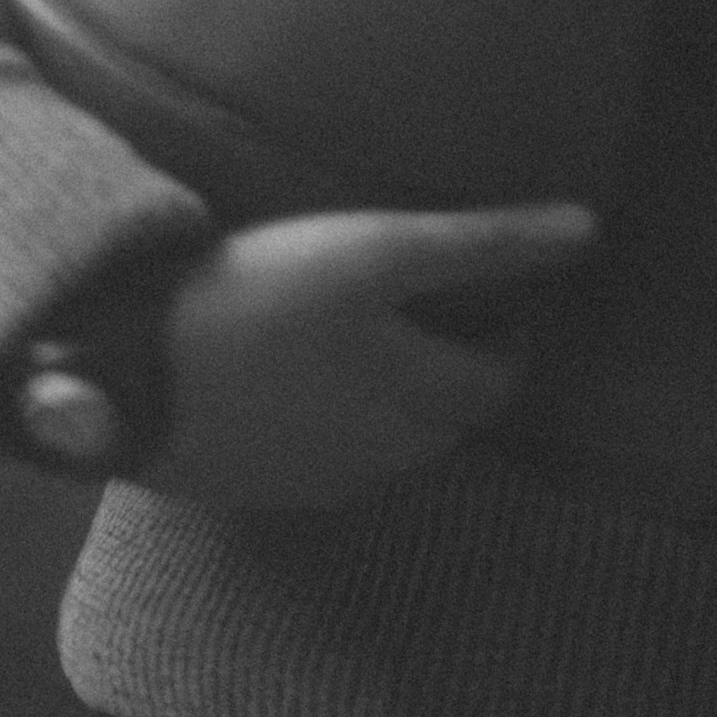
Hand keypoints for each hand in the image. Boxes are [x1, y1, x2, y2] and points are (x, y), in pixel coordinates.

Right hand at [156, 201, 598, 511]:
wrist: (126, 370)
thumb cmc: (260, 296)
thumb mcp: (377, 248)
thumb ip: (484, 243)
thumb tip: (590, 230)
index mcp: (420, 401)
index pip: (500, 383)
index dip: (511, 339)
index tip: (502, 298)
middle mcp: (381, 457)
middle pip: (445, 419)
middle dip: (455, 369)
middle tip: (438, 308)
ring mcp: (313, 481)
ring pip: (384, 443)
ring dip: (394, 398)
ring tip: (368, 335)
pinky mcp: (255, 487)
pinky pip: (320, 456)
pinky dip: (331, 418)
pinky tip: (296, 373)